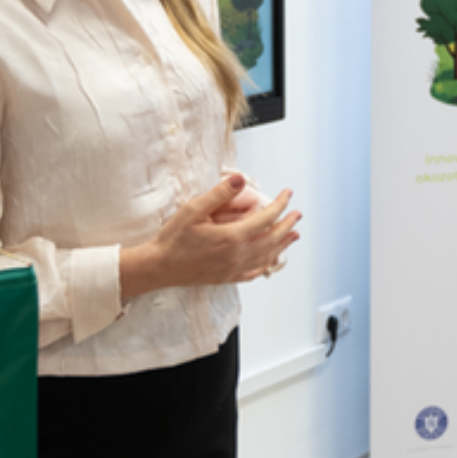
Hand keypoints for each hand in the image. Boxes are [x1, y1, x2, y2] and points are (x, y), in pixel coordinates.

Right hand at [120, 174, 300, 294]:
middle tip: (297, 214)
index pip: (266, 218)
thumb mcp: (193, 210)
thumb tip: (240, 179)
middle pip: (272, 238)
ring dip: (283, 244)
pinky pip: (254, 273)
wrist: (159, 267)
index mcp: (232, 237)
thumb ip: (219, 194)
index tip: (287, 195)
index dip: (280, 205)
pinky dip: (266, 265)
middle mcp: (237, 255)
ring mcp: (233, 268)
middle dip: (287, 224)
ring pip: (267, 256)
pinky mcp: (227, 277)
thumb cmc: (173, 239)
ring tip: (294, 236)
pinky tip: (271, 262)